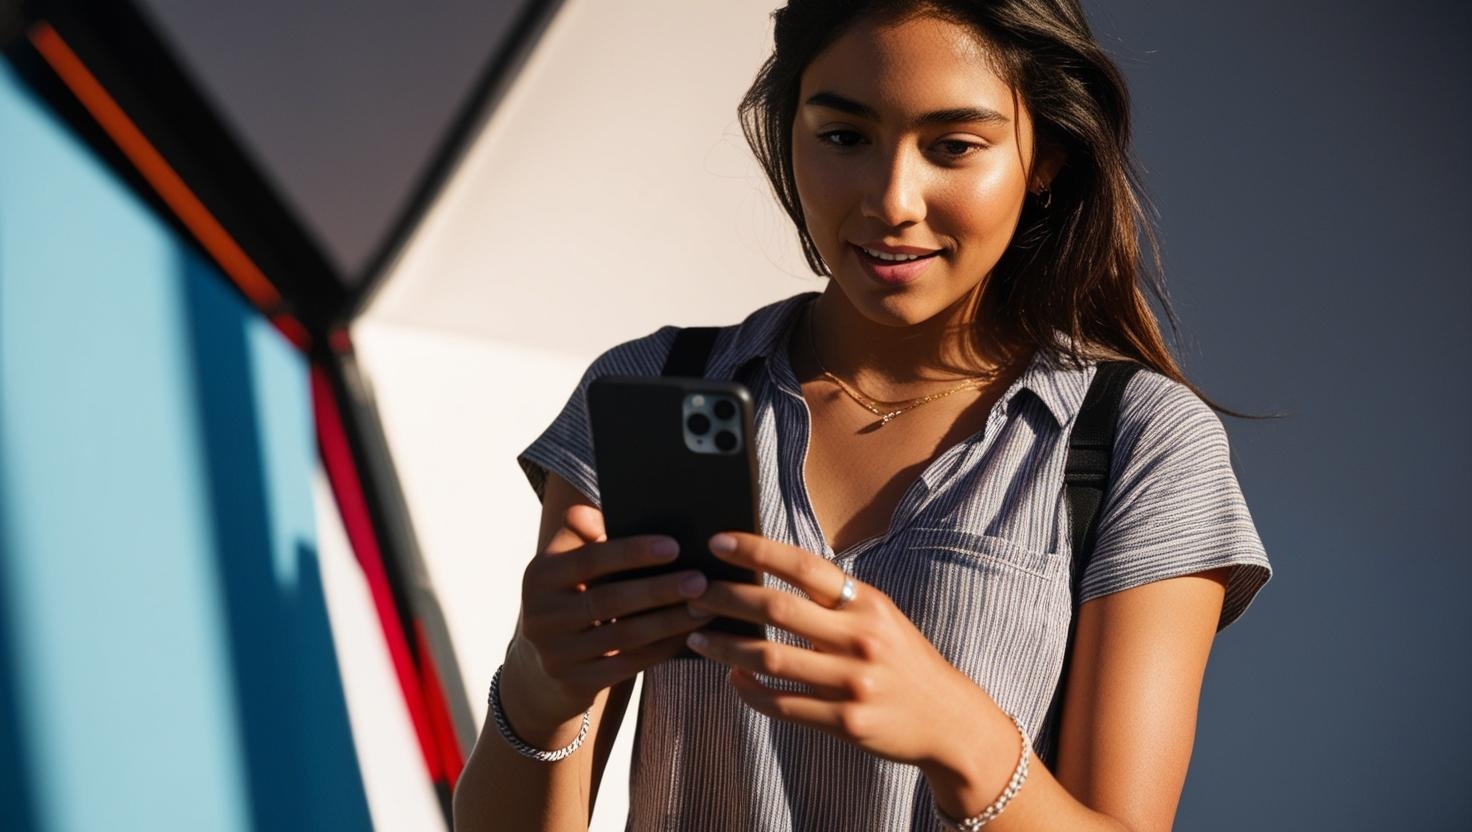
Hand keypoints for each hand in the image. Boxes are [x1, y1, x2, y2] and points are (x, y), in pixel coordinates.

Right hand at [502, 505, 713, 738]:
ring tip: (705, 607)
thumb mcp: (564, 562)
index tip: (674, 546)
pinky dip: (663, 648)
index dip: (631, 552)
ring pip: (625, 635)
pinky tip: (689, 634)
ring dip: (670, 621)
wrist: (542, 667)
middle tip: (701, 580)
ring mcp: (557, 654)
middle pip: (609, 599)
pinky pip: (630, 664)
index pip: (589, 559)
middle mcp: (541, 616)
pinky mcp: (576, 683)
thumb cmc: (571, 597)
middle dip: (659, 589)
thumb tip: (612, 514)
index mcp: (539, 576)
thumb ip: (582, 531)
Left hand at [685, 532, 990, 770]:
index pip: (803, 566)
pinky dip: (749, 689)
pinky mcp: (846, 723)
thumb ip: (834, 600)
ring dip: (725, 645)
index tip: (718, 542)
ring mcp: (854, 683)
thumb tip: (769, 573)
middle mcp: (861, 638)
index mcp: (868, 604)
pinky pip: (782, 704)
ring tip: (696, 636)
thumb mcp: (880, 618)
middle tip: (692, 592)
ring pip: (770, 657)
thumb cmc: (902, 661)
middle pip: (777, 608)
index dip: (757, 550)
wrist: (948, 720)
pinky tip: (732, 676)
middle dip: (726, 597)